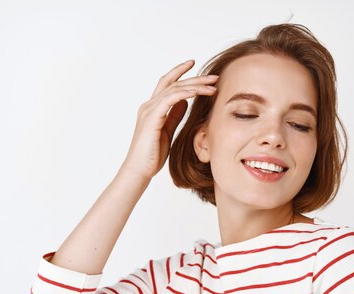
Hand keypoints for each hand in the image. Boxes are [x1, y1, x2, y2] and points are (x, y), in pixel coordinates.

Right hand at [120, 59, 217, 179]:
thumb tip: (185, 102)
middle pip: (173, 83)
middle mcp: (150, 105)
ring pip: (174, 89)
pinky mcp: (151, 119)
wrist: (140, 169)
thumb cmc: (153, 153)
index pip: (167, 83)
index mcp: (154, 107)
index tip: (194, 64)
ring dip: (195, 85)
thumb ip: (175, 115)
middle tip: (214, 77)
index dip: (180, 72)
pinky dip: (183, 94)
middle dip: (195, 77)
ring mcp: (149, 111)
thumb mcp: (168, 130)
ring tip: (212, 85)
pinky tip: (196, 92)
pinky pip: (169, 100)